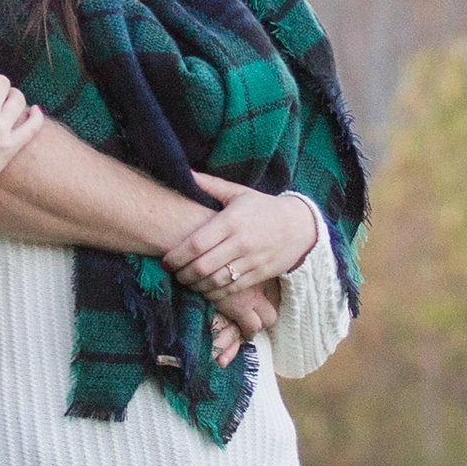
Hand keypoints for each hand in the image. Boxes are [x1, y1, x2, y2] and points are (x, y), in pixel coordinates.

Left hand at [161, 178, 316, 296]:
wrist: (300, 226)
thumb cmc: (264, 208)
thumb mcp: (239, 193)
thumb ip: (211, 185)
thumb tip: (185, 171)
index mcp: (232, 221)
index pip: (197, 243)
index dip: (178, 255)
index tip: (166, 260)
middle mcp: (240, 243)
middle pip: (203, 266)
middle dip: (183, 274)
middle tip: (174, 273)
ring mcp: (251, 261)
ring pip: (216, 281)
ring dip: (196, 286)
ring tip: (187, 282)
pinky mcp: (259, 275)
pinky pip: (231, 290)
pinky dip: (214, 294)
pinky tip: (205, 289)